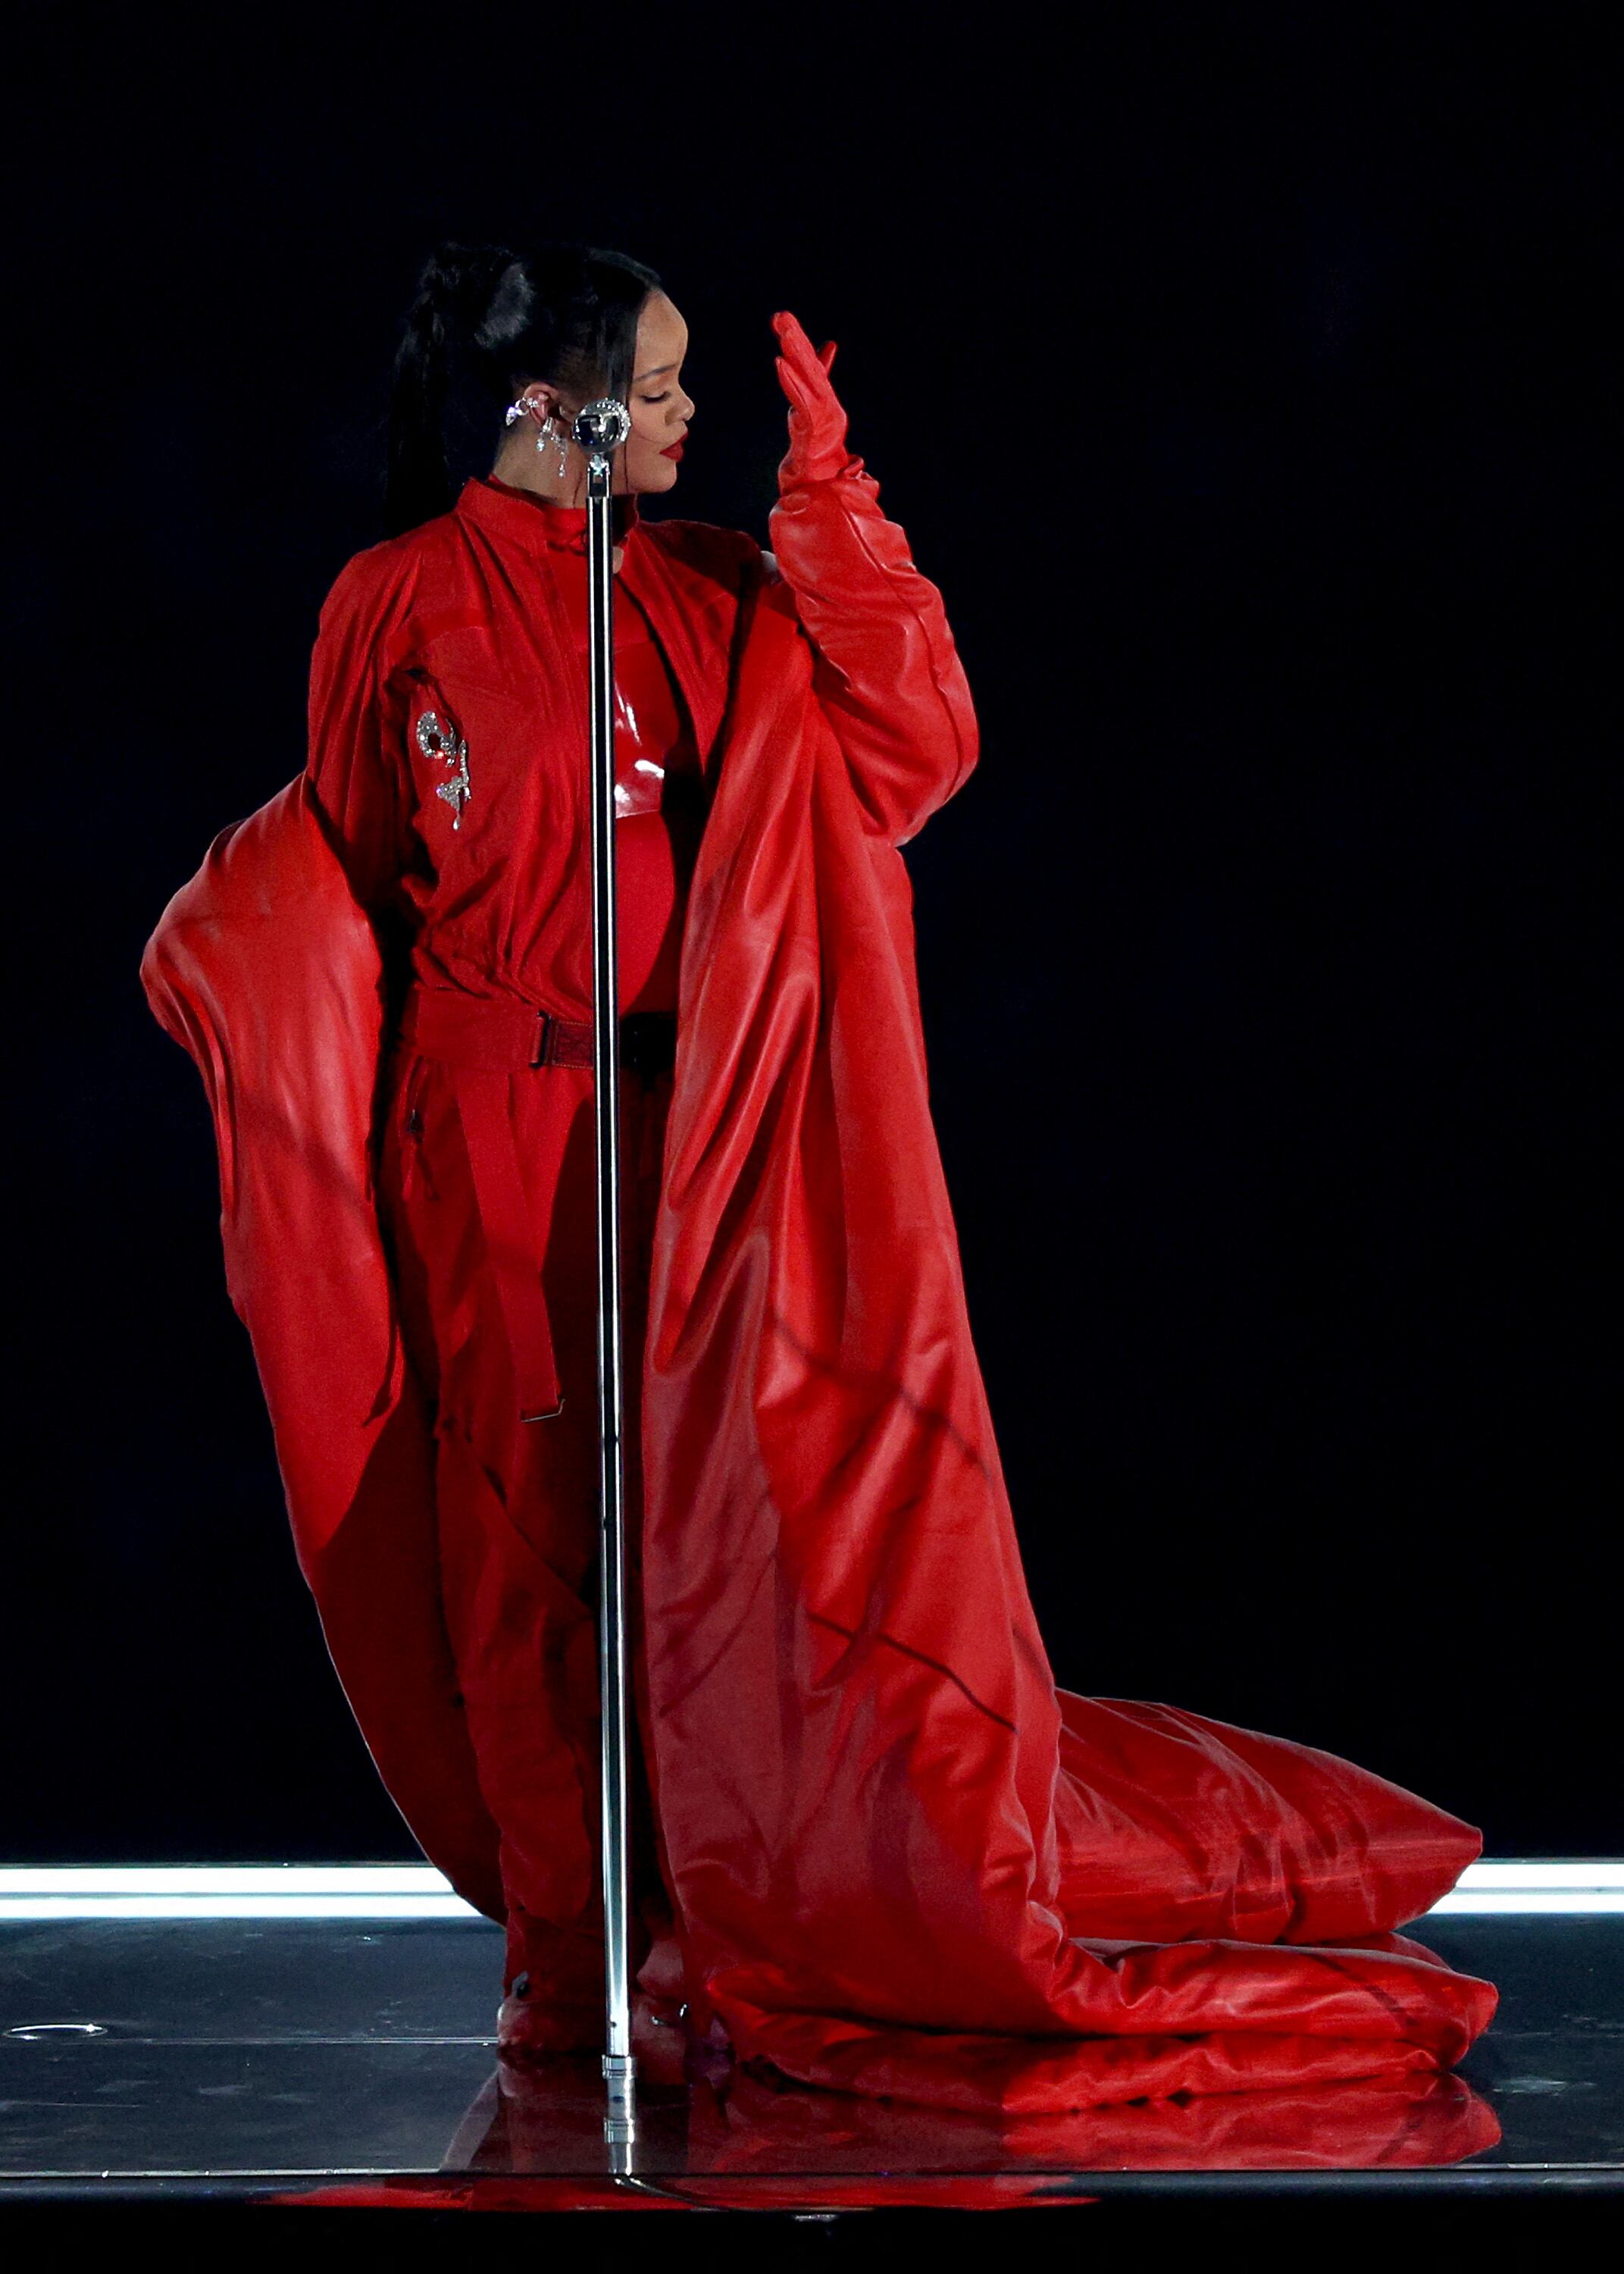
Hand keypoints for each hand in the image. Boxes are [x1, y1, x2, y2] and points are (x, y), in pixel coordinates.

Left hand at [773, 310, 850, 485]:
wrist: (822, 498)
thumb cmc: (815, 465)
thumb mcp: (809, 426)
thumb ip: (810, 399)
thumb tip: (812, 388)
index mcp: (825, 406)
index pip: (811, 369)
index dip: (799, 343)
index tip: (784, 321)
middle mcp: (828, 410)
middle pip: (811, 369)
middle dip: (796, 340)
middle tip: (781, 316)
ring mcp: (824, 422)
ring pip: (809, 381)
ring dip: (795, 354)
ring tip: (783, 332)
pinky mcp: (814, 435)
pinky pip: (803, 404)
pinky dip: (793, 383)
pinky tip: (781, 364)